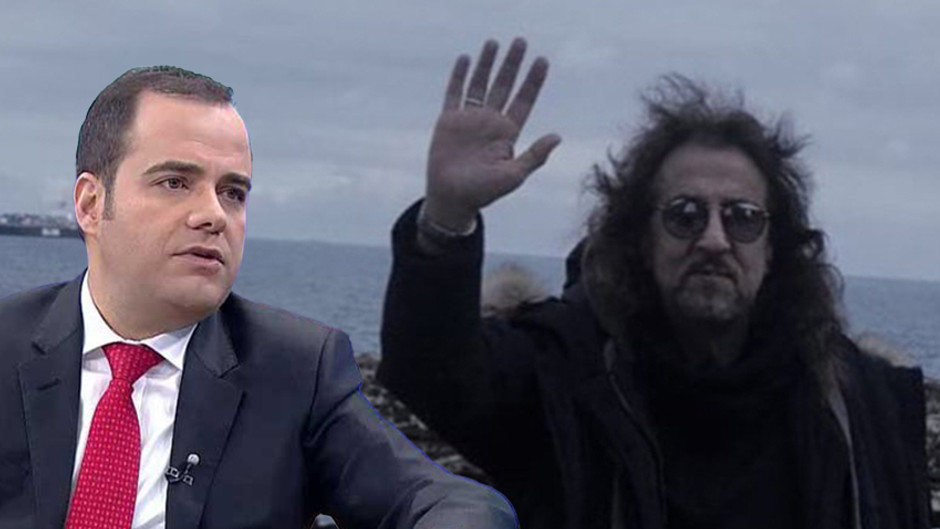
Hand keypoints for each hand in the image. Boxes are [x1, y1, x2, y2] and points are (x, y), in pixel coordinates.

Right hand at [424, 38, 561, 231]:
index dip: (533, 81)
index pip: (524, 101)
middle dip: (513, 64)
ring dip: (487, 64)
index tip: (542, 61)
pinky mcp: (449, 121)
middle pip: (504, 86)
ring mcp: (470, 120)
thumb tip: (558, 136)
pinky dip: (459, 76)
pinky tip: (466, 59)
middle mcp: (490, 122)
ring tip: (494, 43)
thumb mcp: (513, 175)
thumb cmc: (484, 192)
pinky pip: (455, 93)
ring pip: (480, 85)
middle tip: (521, 41)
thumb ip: (534, 155)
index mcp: (508, 134)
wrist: (451, 199)